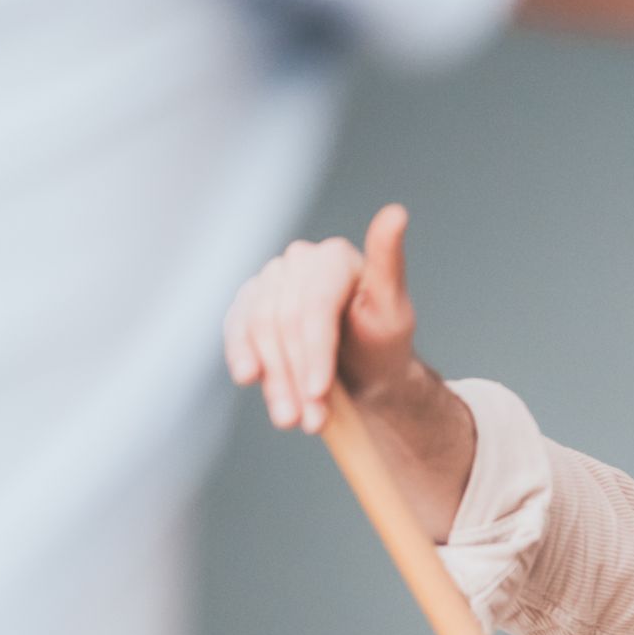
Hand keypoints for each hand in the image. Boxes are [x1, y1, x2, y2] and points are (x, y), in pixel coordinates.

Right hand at [223, 202, 420, 433]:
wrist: (363, 368)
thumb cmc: (383, 342)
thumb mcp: (394, 311)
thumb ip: (390, 264)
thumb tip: (396, 213)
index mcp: (334, 257)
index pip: (316, 306)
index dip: (315, 352)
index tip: (318, 392)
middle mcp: (298, 261)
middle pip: (285, 322)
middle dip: (295, 376)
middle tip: (309, 421)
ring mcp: (270, 280)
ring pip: (259, 329)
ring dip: (273, 379)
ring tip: (291, 419)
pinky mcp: (250, 302)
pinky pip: (237, 327)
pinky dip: (241, 355)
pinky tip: (248, 378)